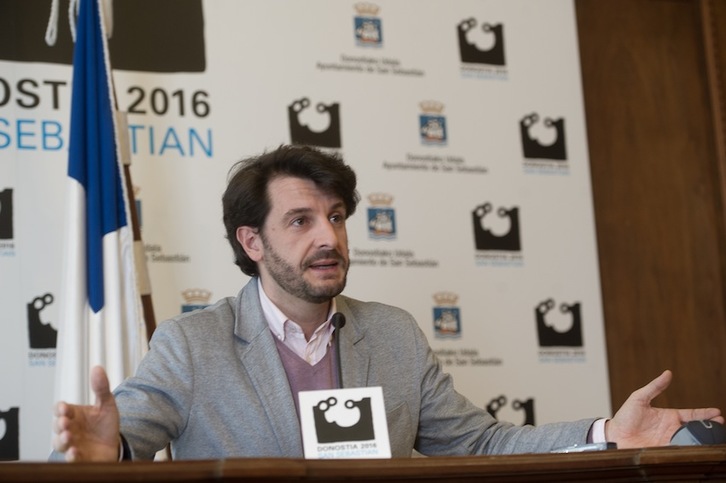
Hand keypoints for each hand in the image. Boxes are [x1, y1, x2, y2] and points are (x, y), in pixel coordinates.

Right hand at [52, 366, 120, 461]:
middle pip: (58, 426)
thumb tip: (97, 367)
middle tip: (64, 422)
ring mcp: (72, 444)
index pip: (60, 409)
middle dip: (59, 424)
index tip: (64, 408)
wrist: (114, 445)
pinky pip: (70, 459)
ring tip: (69, 436)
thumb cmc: (105, 425)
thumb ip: (101, 388)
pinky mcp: (79, 459)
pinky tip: (75, 453)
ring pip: (60, 443)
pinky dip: (71, 457)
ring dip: (62, 440)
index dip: (60, 408)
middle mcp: (70, 429)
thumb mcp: (106, 404)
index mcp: (74, 415)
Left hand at [606, 370, 722, 447]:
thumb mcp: (639, 398)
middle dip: (709, 427)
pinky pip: (679, 451)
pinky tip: (696, 448)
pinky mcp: (664, 451)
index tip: (717, 413)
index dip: (705, 414)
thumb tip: (667, 373)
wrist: (614, 435)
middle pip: (696, 428)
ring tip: (713, 436)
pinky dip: (689, 450)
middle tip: (720, 425)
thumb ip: (654, 387)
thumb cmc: (625, 416)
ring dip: (702, 439)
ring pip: (691, 440)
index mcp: (669, 416)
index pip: (691, 414)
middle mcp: (672, 429)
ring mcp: (669, 441)